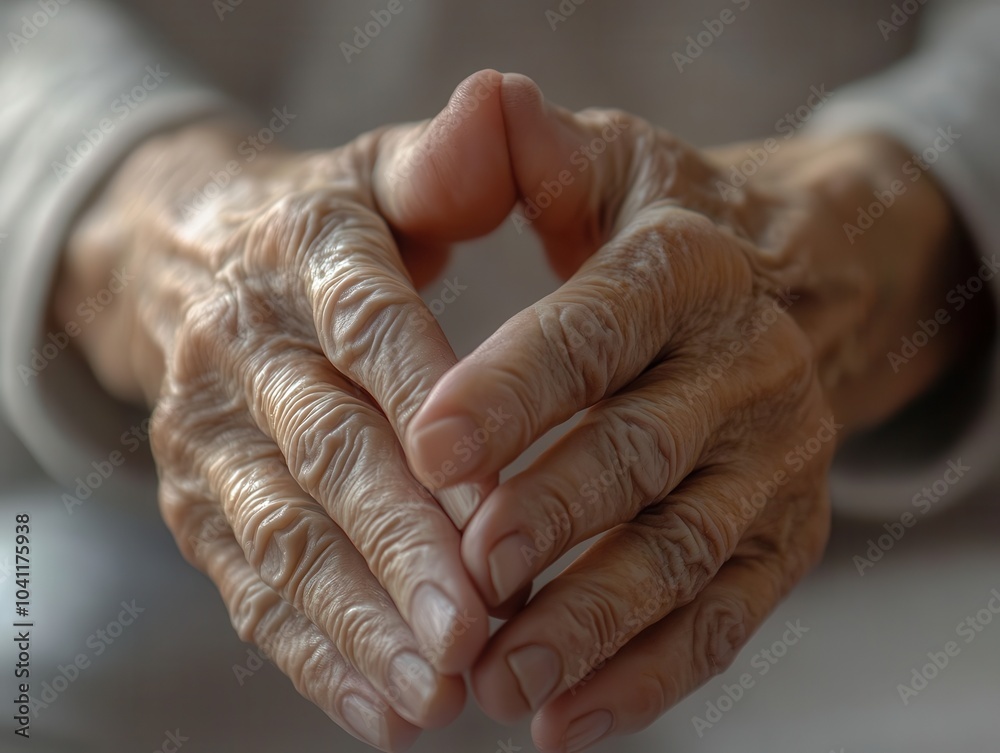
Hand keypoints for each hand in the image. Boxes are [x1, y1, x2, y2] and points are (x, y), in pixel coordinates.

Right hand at [54, 71, 520, 750]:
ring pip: (285, 537)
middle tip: (476, 631)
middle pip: (326, 454)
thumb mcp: (388, 174)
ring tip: (436, 694)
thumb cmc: (334, 227)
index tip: (494, 500)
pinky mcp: (197, 503)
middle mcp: (244, 347)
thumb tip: (501, 100)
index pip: (368, 328)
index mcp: (305, 254)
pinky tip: (384, 712)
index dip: (428, 409)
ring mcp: (208, 436)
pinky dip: (318, 656)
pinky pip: (254, 587)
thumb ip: (450, 159)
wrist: (190, 258)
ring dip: (360, 622)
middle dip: (401, 547)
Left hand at [403, 75, 969, 750]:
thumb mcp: (597, 169)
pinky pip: (725, 617)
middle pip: (644, 453)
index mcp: (689, 267)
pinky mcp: (784, 533)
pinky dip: (651, 676)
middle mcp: (750, 364)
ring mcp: (777, 460)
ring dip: (593, 624)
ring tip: (504, 681)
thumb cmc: (648, 232)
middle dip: (554, 519)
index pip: (599, 327)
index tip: (428, 447)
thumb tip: (484, 100)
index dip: (516, 386)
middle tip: (468, 581)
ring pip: (684, 553)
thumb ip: (530, 154)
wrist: (785, 288)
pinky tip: (571, 721)